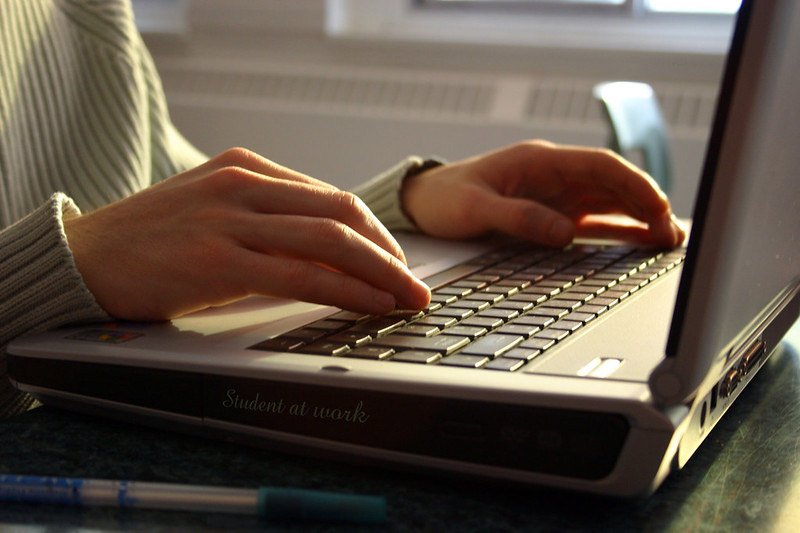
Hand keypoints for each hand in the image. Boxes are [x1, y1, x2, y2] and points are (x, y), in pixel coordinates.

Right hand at [65, 148, 430, 320]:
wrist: (84, 257)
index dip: (375, 233)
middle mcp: (245, 185)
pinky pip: (301, 274)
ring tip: (409, 298)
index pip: (332, 196)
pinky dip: (345, 289)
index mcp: (247, 169)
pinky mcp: (218, 258)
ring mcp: (231, 219)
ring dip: (381, 272)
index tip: (396, 261)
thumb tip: (328, 255)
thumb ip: (268, 223)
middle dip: (390, 252)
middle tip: (415, 283)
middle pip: (343, 213)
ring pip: (331, 240)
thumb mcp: (216, 215)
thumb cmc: (152, 241)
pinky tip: (372, 304)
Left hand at [401, 140, 684, 247]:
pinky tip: (641, 241)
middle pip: (612, 184)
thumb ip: (518, 218)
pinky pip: (593, 221)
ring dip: (639, 218)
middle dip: (646, 204)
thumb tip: (565, 232)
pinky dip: (619, 229)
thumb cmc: (446, 199)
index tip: (655, 206)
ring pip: (609, 203)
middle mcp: (555, 176)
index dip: (632, 183)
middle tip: (671, 232)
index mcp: (540, 162)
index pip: (599, 165)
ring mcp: (557, 196)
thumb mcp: (476, 209)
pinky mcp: (553, 216)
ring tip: (668, 239)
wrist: (426, 202)